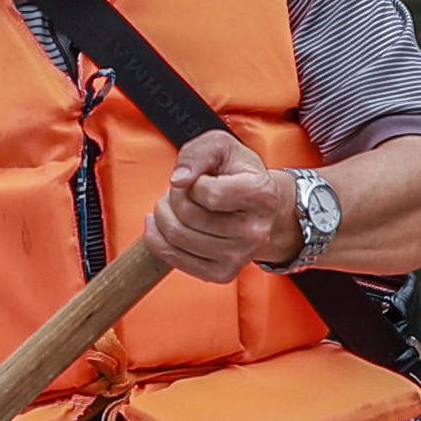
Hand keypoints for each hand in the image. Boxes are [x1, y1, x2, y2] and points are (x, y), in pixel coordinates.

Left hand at [148, 137, 303, 280]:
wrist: (260, 208)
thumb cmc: (239, 174)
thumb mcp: (221, 146)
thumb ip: (198, 152)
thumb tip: (179, 179)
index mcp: (262, 195)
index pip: (210, 194)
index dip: (193, 184)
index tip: (199, 180)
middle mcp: (255, 231)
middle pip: (189, 216)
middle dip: (173, 198)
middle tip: (181, 192)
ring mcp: (239, 256)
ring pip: (177, 237)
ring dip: (164, 216)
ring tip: (174, 207)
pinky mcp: (222, 273)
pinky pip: (174, 258)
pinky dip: (158, 240)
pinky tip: (166, 225)